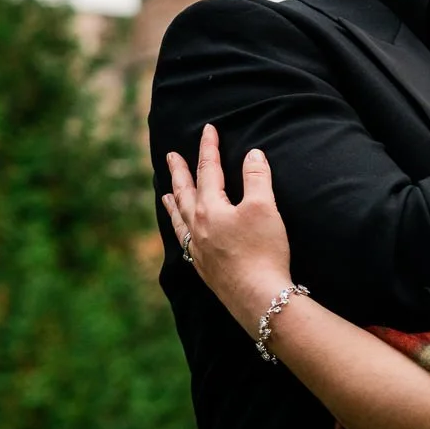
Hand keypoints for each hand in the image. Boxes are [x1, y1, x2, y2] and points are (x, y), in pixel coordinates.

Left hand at [163, 125, 294, 332]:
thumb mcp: (264, 208)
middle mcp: (197, 228)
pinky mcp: (205, 269)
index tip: (208, 130)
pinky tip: (184, 234)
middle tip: (171, 156)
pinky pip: (184, 241)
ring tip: (165, 193)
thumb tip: (252, 154)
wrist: (260, 298)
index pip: (208, 170)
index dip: (209, 148)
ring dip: (173, 203)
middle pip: (184, 193)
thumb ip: (257, 178)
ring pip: (179, 219)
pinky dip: (180, 230)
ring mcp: (199, 250)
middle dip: (179, 172)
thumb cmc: (262, 251)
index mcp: (209, 209)